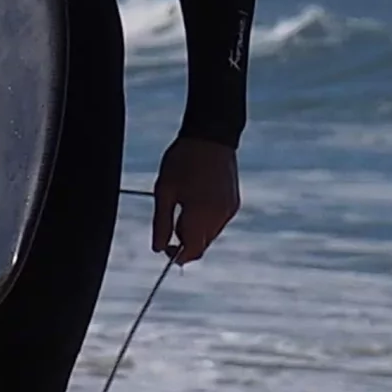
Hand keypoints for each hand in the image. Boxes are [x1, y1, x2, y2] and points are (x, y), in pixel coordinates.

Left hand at [151, 136, 238, 261]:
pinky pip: (219, 222)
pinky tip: (198, 201)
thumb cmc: (183, 160)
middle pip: (202, 246)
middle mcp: (220, 217)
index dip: (177, 255)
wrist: (211, 135)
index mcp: (201, 214)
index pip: (192, 251)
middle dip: (186, 243)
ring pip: (211, 235)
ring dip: (196, 231)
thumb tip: (157, 248)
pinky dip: (207, 221)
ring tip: (184, 206)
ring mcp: (230, 210)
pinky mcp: (235, 203)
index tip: (165, 248)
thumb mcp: (164, 191)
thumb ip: (161, 223)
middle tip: (170, 225)